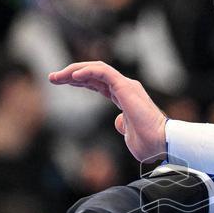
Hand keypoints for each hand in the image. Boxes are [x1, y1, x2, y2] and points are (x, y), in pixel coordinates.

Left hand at [49, 62, 167, 161]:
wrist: (161, 143)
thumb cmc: (149, 143)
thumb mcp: (129, 135)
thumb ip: (123, 126)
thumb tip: (118, 122)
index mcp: (125, 97)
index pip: (98, 82)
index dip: (80, 81)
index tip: (62, 83)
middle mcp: (126, 87)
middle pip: (94, 73)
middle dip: (71, 73)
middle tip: (52, 77)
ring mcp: (126, 85)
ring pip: (97, 68)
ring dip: (75, 70)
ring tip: (58, 77)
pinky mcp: (126, 86)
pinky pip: (103, 72)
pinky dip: (87, 71)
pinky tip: (72, 77)